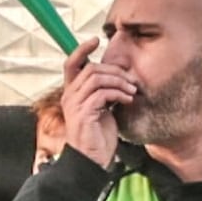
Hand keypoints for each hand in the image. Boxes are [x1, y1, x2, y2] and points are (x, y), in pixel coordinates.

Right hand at [61, 52, 132, 168]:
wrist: (92, 161)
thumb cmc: (99, 136)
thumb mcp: (103, 108)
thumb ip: (105, 92)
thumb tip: (120, 76)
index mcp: (72, 93)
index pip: (71, 63)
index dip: (82, 49)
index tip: (96, 40)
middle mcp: (69, 96)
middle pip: (90, 68)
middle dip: (114, 71)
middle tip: (130, 80)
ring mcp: (75, 104)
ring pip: (96, 78)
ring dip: (119, 81)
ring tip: (132, 91)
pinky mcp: (84, 113)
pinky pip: (103, 93)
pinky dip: (119, 93)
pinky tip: (128, 100)